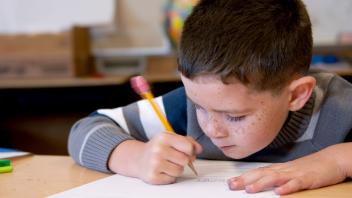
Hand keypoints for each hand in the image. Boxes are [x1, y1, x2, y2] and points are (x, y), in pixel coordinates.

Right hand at [137, 133, 201, 184]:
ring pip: (180, 171)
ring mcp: (154, 163)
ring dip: (176, 169)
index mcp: (164, 137)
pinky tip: (162, 170)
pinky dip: (169, 176)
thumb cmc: (158, 148)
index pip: (188, 147)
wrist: (139, 159)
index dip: (190, 151)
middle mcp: (158, 149)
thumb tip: (199, 149)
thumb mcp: (171, 139)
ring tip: (167, 164)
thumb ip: (188, 141)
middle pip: (185, 160)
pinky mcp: (153, 176)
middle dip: (182, 160)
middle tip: (173, 158)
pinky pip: (172, 179)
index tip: (184, 151)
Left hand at [227, 145, 347, 194]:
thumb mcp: (290, 172)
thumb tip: (260, 182)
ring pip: (276, 178)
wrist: (331, 159)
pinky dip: (288, 187)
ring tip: (250, 189)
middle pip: (262, 174)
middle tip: (232, 185)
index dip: (243, 177)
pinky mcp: (308, 179)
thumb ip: (276, 177)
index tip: (230, 182)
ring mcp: (295, 173)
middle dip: (245, 180)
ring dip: (262, 183)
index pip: (257, 172)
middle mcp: (284, 170)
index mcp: (279, 169)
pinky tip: (279, 192)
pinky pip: (297, 183)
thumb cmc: (310, 167)